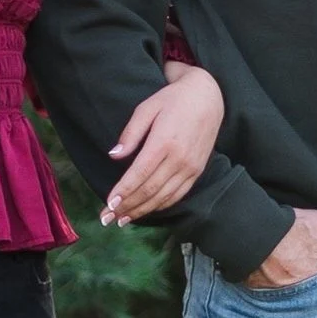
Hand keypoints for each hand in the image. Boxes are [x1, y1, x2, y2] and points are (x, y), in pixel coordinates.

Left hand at [103, 62, 225, 224]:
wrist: (208, 97)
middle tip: (108, 218)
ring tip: (123, 220)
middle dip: (127, 206)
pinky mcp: (197, 171)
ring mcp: (191, 167)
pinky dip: (161, 205)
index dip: (123, 192)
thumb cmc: (172, 100)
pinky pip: (178, 194)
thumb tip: (114, 156)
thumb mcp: (147, 108)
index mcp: (164, 142)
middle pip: (150, 190)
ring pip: (163, 197)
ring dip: (142, 210)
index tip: (108, 204)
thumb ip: (130, 133)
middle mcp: (179, 158)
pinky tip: (146, 210)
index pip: (139, 174)